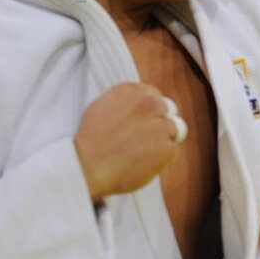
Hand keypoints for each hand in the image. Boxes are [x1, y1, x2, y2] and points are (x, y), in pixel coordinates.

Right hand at [73, 83, 184, 202]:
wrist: (86, 167)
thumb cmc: (90, 141)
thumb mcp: (102, 106)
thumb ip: (126, 101)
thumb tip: (142, 100)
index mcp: (133, 91)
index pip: (154, 96)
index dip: (149, 111)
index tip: (140, 122)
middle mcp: (150, 104)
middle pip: (167, 111)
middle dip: (157, 122)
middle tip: (140, 138)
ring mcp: (161, 125)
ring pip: (172, 130)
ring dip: (161, 140)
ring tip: (139, 151)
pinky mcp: (167, 147)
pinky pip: (171, 150)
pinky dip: (160, 157)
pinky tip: (142, 162)